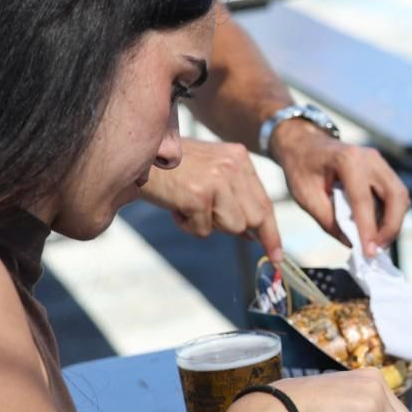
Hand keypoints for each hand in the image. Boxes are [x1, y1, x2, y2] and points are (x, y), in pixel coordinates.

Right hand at [139, 137, 281, 263]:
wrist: (135, 156)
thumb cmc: (169, 167)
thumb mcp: (209, 171)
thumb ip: (234, 196)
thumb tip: (252, 233)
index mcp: (239, 157)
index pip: (264, 202)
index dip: (271, 232)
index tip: (276, 255)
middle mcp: (233, 166)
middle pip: (254, 218)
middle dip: (236, 230)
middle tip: (207, 219)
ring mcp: (218, 181)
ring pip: (232, 227)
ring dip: (207, 224)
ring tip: (187, 205)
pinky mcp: (199, 196)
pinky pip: (204, 231)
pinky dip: (187, 225)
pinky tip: (175, 206)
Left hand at [269, 123, 408, 258]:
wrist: (304, 144)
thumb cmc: (301, 168)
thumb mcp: (306, 197)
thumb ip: (329, 221)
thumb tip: (352, 243)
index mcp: (347, 160)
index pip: (364, 200)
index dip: (368, 229)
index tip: (369, 253)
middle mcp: (370, 159)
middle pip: (396, 196)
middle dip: (391, 227)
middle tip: (377, 250)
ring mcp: (380, 162)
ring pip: (400, 196)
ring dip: (393, 223)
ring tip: (376, 243)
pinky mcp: (383, 170)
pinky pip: (395, 195)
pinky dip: (390, 214)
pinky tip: (376, 229)